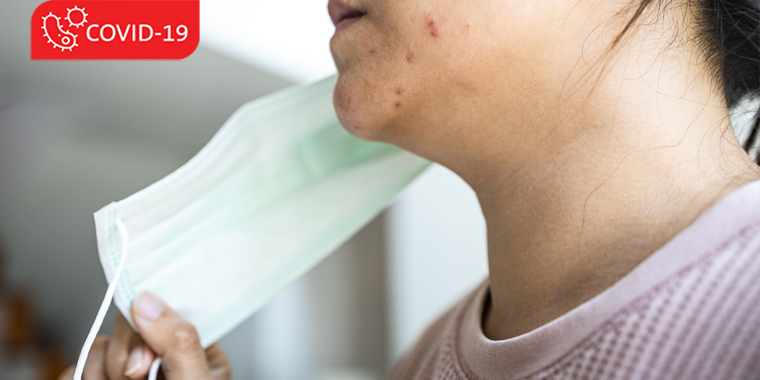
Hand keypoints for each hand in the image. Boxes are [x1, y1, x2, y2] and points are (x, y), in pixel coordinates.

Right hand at [59, 292, 229, 379]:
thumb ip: (180, 344)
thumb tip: (148, 300)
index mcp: (196, 352)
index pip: (168, 308)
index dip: (147, 315)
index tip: (141, 336)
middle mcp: (160, 359)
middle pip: (126, 326)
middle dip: (124, 353)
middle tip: (138, 376)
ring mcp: (126, 373)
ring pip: (95, 349)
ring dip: (101, 371)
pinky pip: (74, 371)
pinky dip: (79, 379)